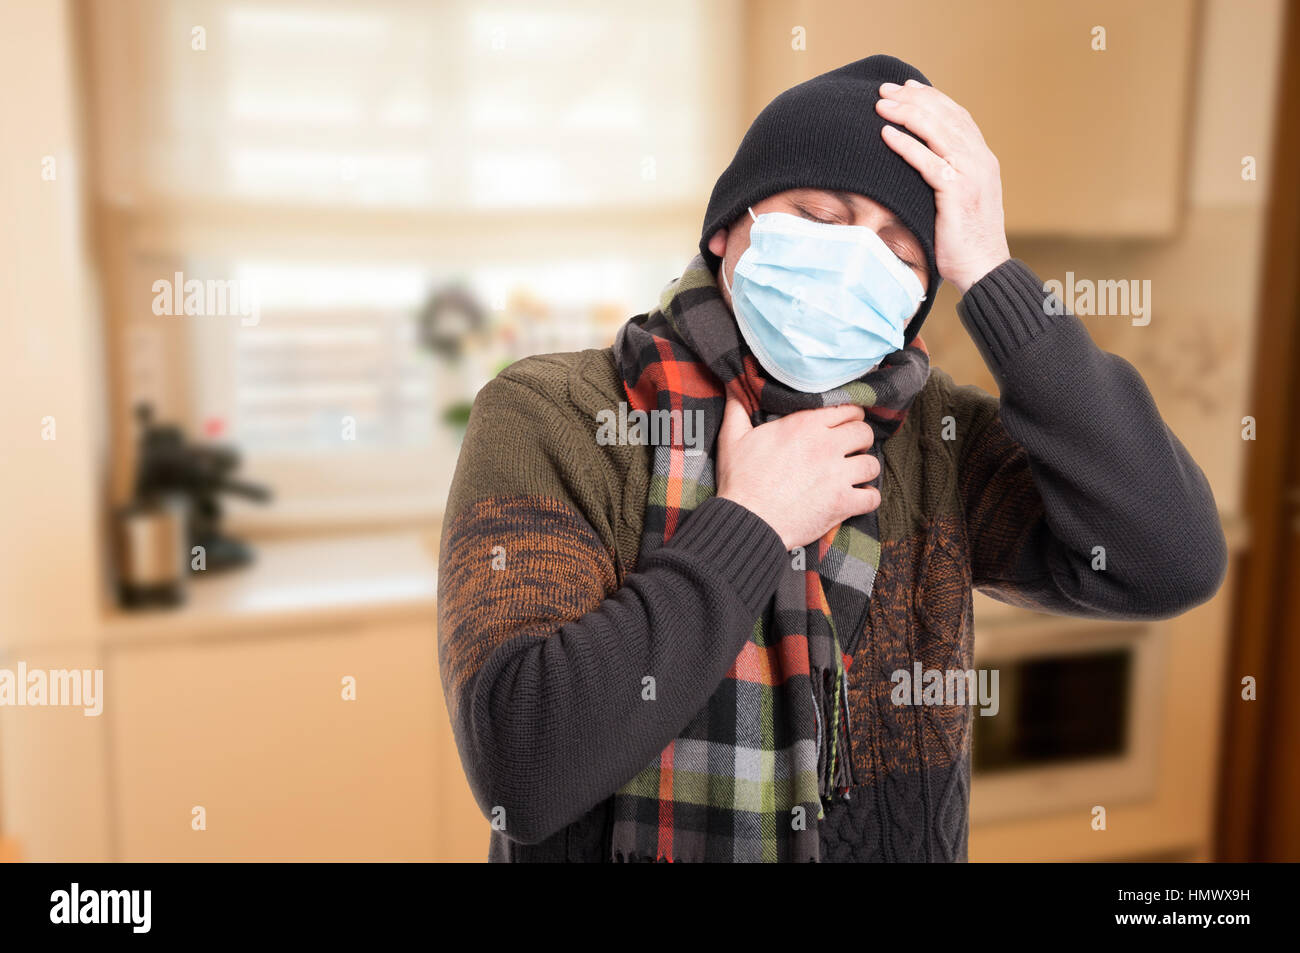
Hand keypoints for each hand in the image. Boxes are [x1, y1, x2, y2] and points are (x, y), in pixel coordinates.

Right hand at [715, 397, 879, 550]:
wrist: (747, 521)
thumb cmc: (739, 480)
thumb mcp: (732, 438)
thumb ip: (737, 408)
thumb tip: (733, 384)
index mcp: (805, 424)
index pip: (848, 409)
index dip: (849, 416)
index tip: (843, 425)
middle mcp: (826, 445)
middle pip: (865, 433)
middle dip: (860, 440)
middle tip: (849, 449)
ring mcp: (837, 475)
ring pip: (872, 464)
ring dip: (865, 469)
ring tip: (854, 474)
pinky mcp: (843, 503)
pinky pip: (872, 497)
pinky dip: (867, 499)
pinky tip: (857, 498)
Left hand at [876, 80, 1010, 293]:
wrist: (984, 270)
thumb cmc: (965, 241)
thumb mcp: (959, 201)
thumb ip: (947, 177)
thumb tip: (922, 166)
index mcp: (982, 159)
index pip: (956, 116)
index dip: (931, 98)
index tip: (907, 86)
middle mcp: (980, 160)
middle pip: (945, 116)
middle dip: (913, 99)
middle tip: (885, 88)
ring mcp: (972, 174)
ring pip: (936, 132)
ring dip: (906, 114)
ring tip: (880, 104)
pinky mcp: (958, 193)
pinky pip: (928, 162)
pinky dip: (906, 145)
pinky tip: (886, 134)